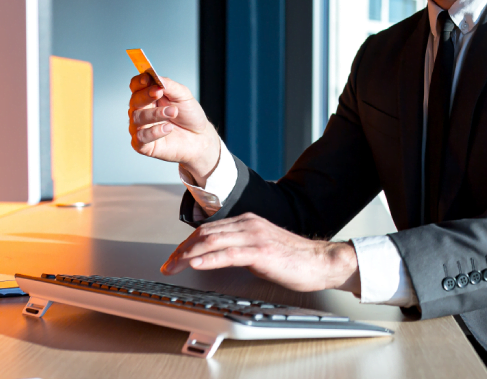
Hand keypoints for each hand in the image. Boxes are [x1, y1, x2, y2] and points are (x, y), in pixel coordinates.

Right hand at [127, 73, 219, 183]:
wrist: (199, 137)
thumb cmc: (189, 115)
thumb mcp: (183, 95)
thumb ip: (169, 86)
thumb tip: (156, 77)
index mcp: (149, 97)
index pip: (136, 86)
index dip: (139, 81)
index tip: (148, 79)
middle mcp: (141, 111)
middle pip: (134, 100)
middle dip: (146, 96)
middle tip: (160, 93)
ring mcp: (140, 128)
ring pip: (137, 118)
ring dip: (155, 114)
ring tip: (173, 112)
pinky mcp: (143, 145)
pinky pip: (141, 137)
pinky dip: (154, 131)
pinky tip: (168, 128)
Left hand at [161, 213, 360, 293]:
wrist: (319, 261)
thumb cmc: (294, 258)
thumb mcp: (262, 248)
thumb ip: (241, 247)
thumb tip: (218, 257)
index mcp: (248, 221)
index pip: (208, 229)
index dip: (186, 243)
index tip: (173, 257)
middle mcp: (249, 224)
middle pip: (205, 233)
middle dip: (181, 250)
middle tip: (167, 264)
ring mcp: (255, 236)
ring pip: (212, 241)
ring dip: (187, 255)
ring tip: (173, 266)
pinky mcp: (261, 252)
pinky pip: (228, 254)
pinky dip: (208, 259)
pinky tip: (196, 265)